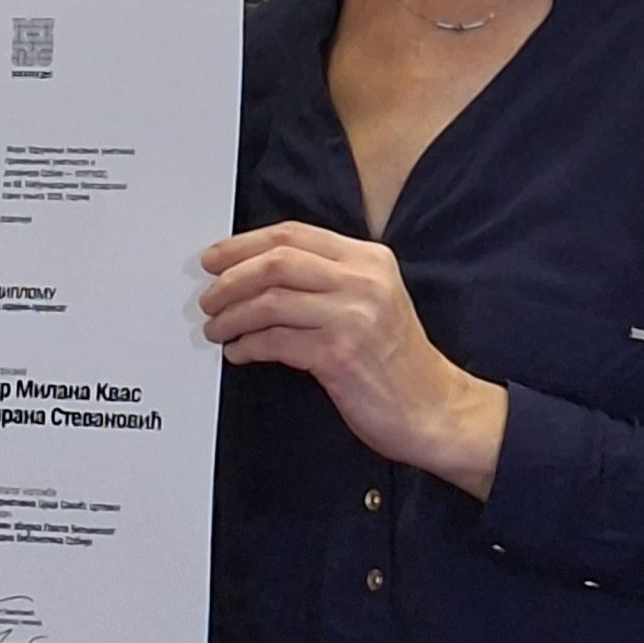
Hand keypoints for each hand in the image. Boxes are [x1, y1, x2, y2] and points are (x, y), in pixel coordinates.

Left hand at [200, 221, 506, 495]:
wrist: (434, 408)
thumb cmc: (396, 359)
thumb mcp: (373, 299)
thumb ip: (329, 278)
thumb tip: (259, 272)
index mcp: (369, 259)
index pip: (294, 234)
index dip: (245, 244)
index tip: (216, 258)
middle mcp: (363, 281)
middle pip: (277, 261)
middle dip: (231, 278)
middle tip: (209, 296)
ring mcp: (354, 317)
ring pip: (270, 301)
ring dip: (232, 315)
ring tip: (216, 328)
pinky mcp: (340, 356)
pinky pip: (276, 342)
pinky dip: (248, 346)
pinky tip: (239, 352)